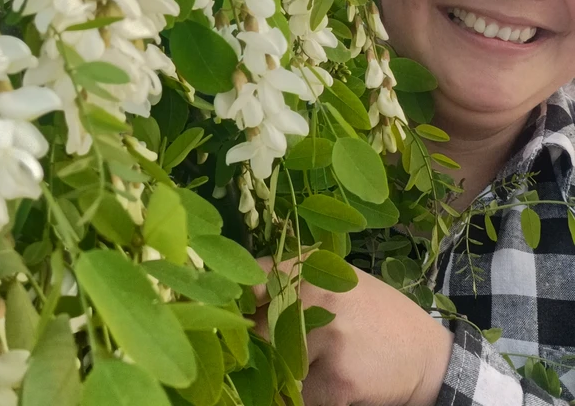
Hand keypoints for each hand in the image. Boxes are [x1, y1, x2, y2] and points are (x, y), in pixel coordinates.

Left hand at [254, 257, 454, 405]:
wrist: (427, 355)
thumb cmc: (372, 312)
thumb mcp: (337, 279)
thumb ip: (293, 281)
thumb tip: (241, 295)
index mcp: (312, 268)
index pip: (256, 278)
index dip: (239, 298)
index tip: (234, 311)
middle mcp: (315, 297)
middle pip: (258, 327)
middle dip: (258, 342)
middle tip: (266, 347)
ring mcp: (326, 339)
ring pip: (276, 364)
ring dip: (282, 371)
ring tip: (313, 363)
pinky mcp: (337, 380)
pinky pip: (299, 395)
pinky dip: (306, 396)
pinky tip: (329, 383)